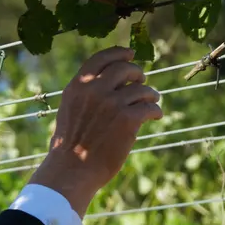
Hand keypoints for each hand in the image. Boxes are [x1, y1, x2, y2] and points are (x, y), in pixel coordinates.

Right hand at [29, 46, 163, 215]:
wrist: (71, 171)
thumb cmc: (69, 147)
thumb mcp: (69, 112)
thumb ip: (86, 95)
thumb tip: (111, 82)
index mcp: (77, 87)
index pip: (101, 59)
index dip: (118, 53)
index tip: (129, 54)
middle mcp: (95, 90)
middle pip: (125, 68)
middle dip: (137, 74)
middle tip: (142, 82)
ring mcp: (112, 104)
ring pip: (142, 89)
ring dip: (151, 94)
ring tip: (152, 101)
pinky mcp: (128, 119)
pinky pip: (150, 107)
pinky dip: (155, 111)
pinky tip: (155, 116)